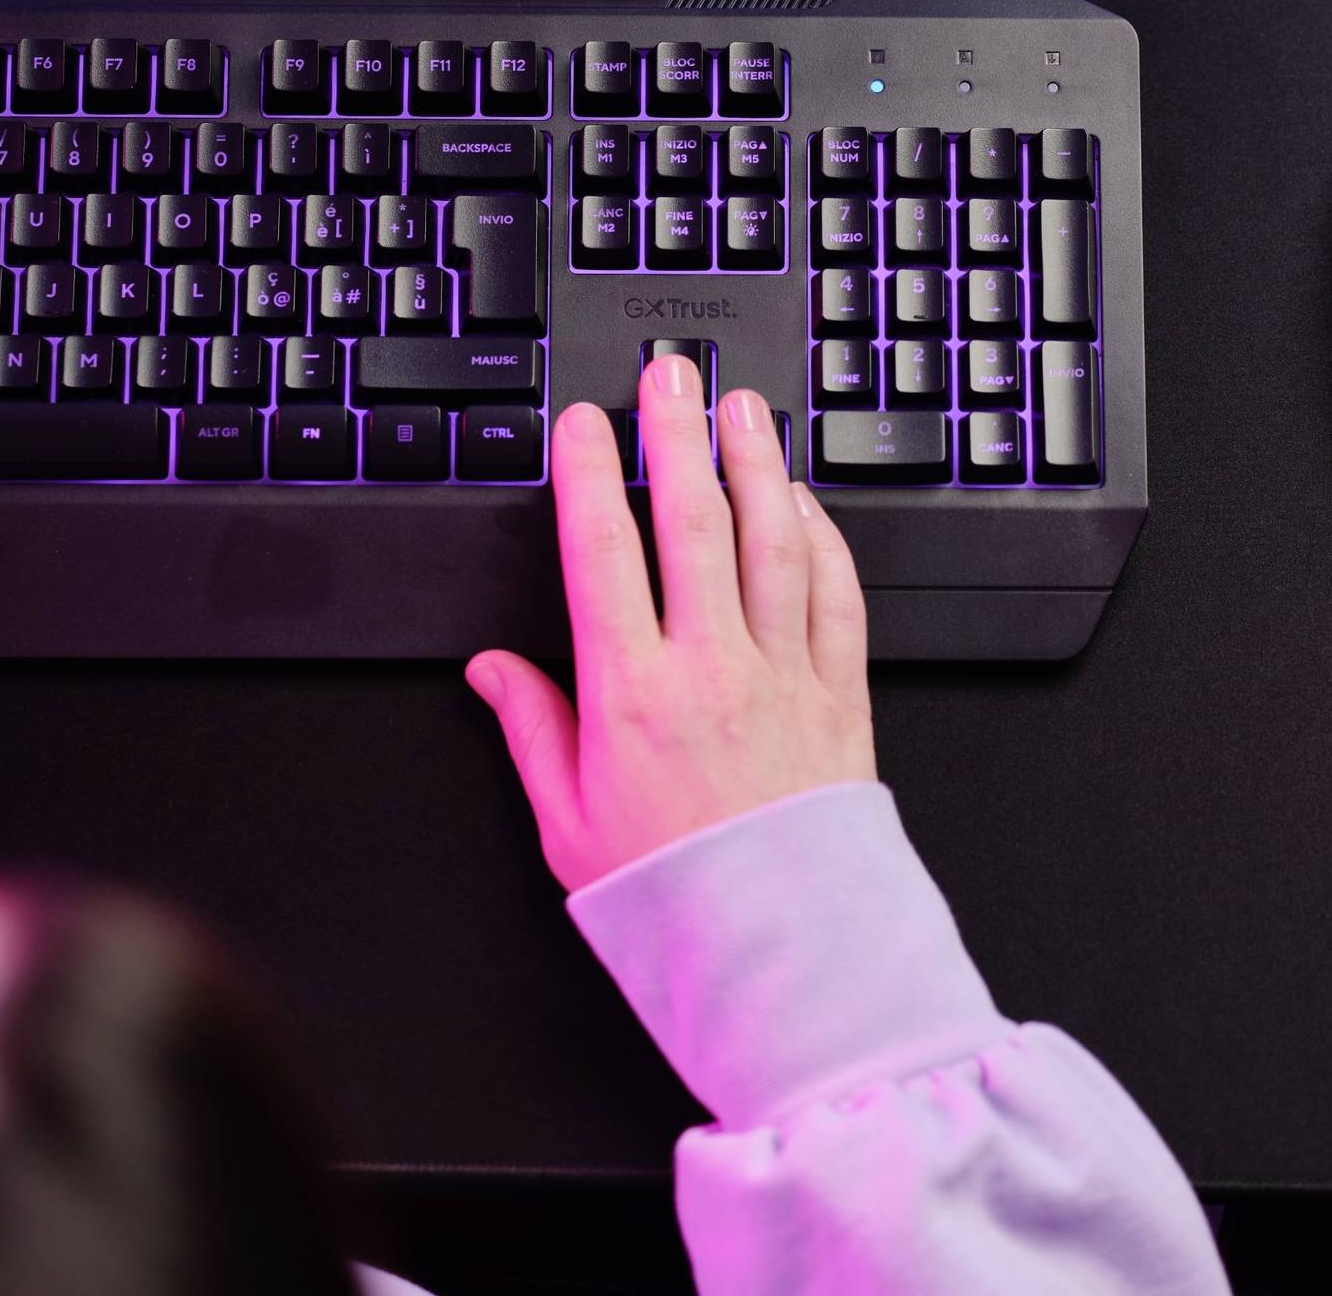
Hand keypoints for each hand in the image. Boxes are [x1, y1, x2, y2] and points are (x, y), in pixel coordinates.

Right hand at [467, 356, 874, 891]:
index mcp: (633, 696)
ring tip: (740, 407)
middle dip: (676, 433)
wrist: (783, 958)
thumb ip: (532, 731)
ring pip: (772, 540)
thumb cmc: (675, 900)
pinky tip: (803, 501)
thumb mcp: (569, 824)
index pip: (603, 552)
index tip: (582, 424)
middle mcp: (712, 670)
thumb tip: (490, 671)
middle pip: (693, 520)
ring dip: (755, 462)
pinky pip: (835, 594)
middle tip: (669, 374)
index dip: (589, 473)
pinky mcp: (840, 695)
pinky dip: (821, 536)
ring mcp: (784, 676)